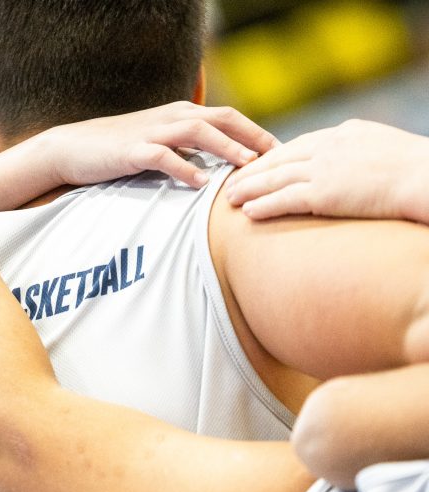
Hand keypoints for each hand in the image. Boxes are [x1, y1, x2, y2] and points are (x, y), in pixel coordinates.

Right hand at [43, 101, 278, 189]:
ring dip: (226, 147)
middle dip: (253, 136)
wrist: (73, 148)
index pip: (229, 117)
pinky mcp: (133, 150)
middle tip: (278, 159)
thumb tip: (216, 172)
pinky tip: (200, 184)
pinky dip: (184, 168)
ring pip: (199, 131)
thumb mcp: (158, 146)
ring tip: (248, 167)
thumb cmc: (118, 152)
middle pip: (222, 118)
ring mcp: (152, 132)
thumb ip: (186, 152)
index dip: (257, 133)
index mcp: (181, 115)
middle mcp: (172, 117)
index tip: (281, 155)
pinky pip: (164, 156)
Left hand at [225, 119, 428, 222]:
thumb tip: (347, 169)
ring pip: (275, 178)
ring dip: (248, 189)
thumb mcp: (381, 149)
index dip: (273, 157)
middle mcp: (329, 147)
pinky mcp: (324, 193)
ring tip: (228, 199)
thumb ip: (356, 155)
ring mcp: (325, 169)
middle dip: (252, 171)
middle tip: (230, 181)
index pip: (298, 144)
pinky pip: (285, 200)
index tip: (255, 165)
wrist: (426, 177)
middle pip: (279, 159)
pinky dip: (263, 205)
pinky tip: (247, 212)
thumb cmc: (414, 169)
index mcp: (343, 133)